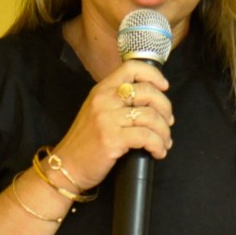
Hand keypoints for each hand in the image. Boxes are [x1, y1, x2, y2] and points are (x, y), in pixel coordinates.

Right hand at [51, 62, 173, 191]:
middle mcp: (104, 100)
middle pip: (147, 92)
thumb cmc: (86, 142)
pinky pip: (146, 137)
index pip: (131, 67)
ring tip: (164, 142)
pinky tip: (158, 152)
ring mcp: (107, 119)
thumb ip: (118, 101)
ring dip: (164, 132)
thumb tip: (151, 100)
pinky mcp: (112, 139)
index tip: (164, 87)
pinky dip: (158, 145)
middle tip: (168, 122)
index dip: (153, 74)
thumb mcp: (97, 112)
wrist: (67, 166)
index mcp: (101, 90)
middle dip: (165, 108)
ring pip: (150, 116)